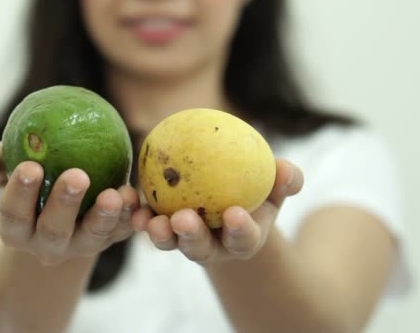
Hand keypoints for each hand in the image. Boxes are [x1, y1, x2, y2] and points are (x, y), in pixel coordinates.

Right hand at [0, 142, 138, 265]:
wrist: (58, 209)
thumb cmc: (29, 181)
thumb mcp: (4, 168)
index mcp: (16, 228)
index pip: (13, 214)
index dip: (20, 193)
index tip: (30, 166)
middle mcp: (47, 244)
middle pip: (53, 230)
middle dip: (64, 204)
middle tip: (77, 175)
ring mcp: (80, 245)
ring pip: (92, 237)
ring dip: (104, 216)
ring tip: (115, 194)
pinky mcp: (109, 240)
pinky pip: (121, 231)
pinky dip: (130, 216)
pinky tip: (135, 196)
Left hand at [131, 159, 303, 265]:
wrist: (228, 203)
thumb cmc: (256, 193)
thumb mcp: (274, 187)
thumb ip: (284, 181)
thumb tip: (287, 169)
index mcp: (241, 240)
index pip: (243, 239)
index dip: (239, 230)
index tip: (234, 214)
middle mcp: (211, 248)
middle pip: (200, 248)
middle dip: (191, 237)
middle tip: (183, 220)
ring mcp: (183, 243)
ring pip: (170, 243)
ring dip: (159, 234)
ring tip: (150, 221)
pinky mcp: (162, 231)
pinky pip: (150, 225)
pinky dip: (140, 218)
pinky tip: (132, 205)